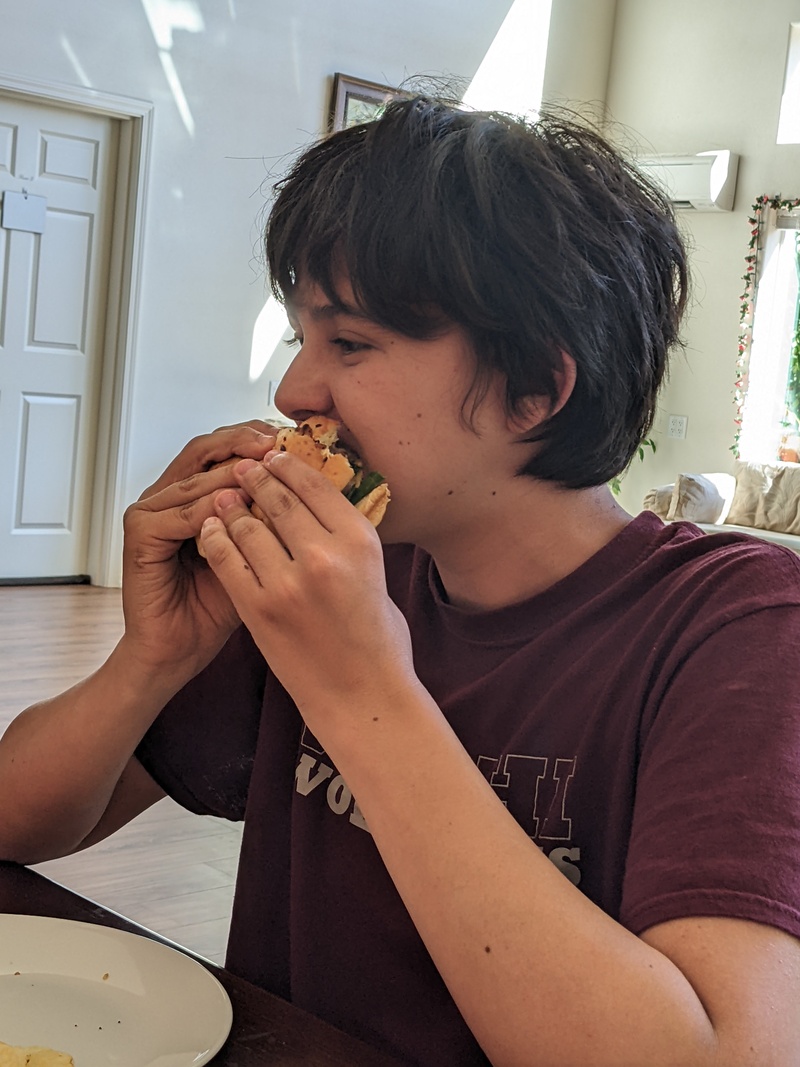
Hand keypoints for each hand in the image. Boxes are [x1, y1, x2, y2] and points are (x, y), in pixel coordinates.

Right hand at [118, 421, 276, 681]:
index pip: (229, 448)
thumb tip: (326, 491)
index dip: (261, 437)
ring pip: (197, 476)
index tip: (299, 438)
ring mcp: (151, 509)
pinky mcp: (140, 533)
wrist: (179, 650)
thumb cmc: (219, 608)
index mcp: (197, 492)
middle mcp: (170, 493)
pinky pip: (182, 513)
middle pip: (209, 449)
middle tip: (279, 441)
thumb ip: (277, 522)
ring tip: (266, 467)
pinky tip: (238, 507)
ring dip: (232, 471)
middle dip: (246, 441)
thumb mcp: (260, 557)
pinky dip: (211, 508)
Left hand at [198, 451, 418, 727]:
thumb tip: (324, 508)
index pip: (317, 485)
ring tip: (222, 497)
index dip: (290, 466)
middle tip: (243, 467)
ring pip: (246, 526)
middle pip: (279, 499)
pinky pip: (227, 560)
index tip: (276, 457)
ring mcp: (287, 584)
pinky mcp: (258, 610)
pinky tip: (210, 531)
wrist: (362, 696)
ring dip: (231, 507)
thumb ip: (349, 541)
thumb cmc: (378, 640)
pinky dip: (215, 540)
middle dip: (256, 477)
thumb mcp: (377, 576)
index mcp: (360, 541)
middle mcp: (324, 555)